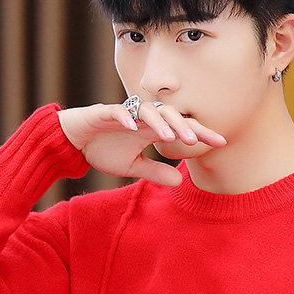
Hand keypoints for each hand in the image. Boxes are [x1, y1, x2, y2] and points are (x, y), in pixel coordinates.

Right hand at [57, 101, 226, 187]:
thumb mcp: (132, 166)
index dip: (200, 133)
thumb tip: (180, 182)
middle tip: (198, 140)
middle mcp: (141, 118)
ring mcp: (124, 114)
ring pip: (146, 111)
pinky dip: (125, 118)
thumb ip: (155, 171)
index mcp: (151, 128)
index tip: (220, 142)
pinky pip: (117, 112)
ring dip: (159, 122)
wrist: (73, 140)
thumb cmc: (103, 149)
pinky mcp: (103, 113)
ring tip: (171, 137)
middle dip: (184, 126)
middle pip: (169, 115)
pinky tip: (133, 127)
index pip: (180, 128)